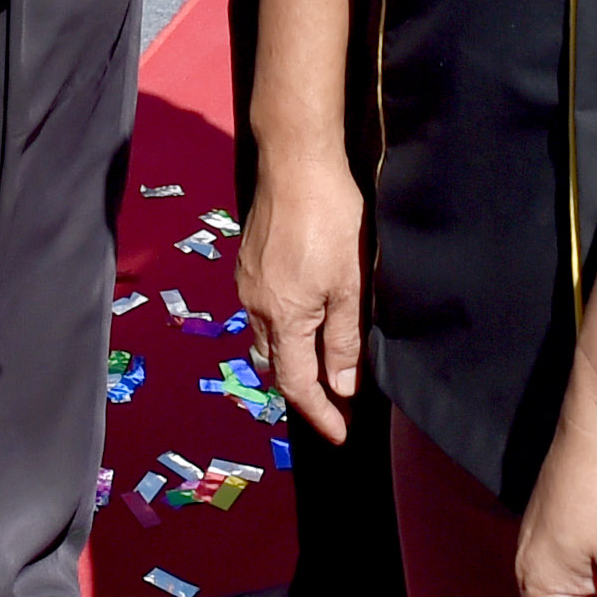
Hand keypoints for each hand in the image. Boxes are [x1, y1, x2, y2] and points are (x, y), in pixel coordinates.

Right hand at [237, 150, 368, 443]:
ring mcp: (247, 281)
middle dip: (301, 385)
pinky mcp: (247, 260)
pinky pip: (260, 307)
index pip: (297, 383)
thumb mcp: (349, 284)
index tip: (339, 433)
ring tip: (320, 354)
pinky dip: (282, 323)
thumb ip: (343, 340)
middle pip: (275, 362)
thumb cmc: (330, 220)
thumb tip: (340, 387)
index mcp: (283, 317)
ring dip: (290, 352)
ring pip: (266, 334)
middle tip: (333, 397)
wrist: (295, 163)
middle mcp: (256, 305)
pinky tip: (302, 309)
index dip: (319, 413)